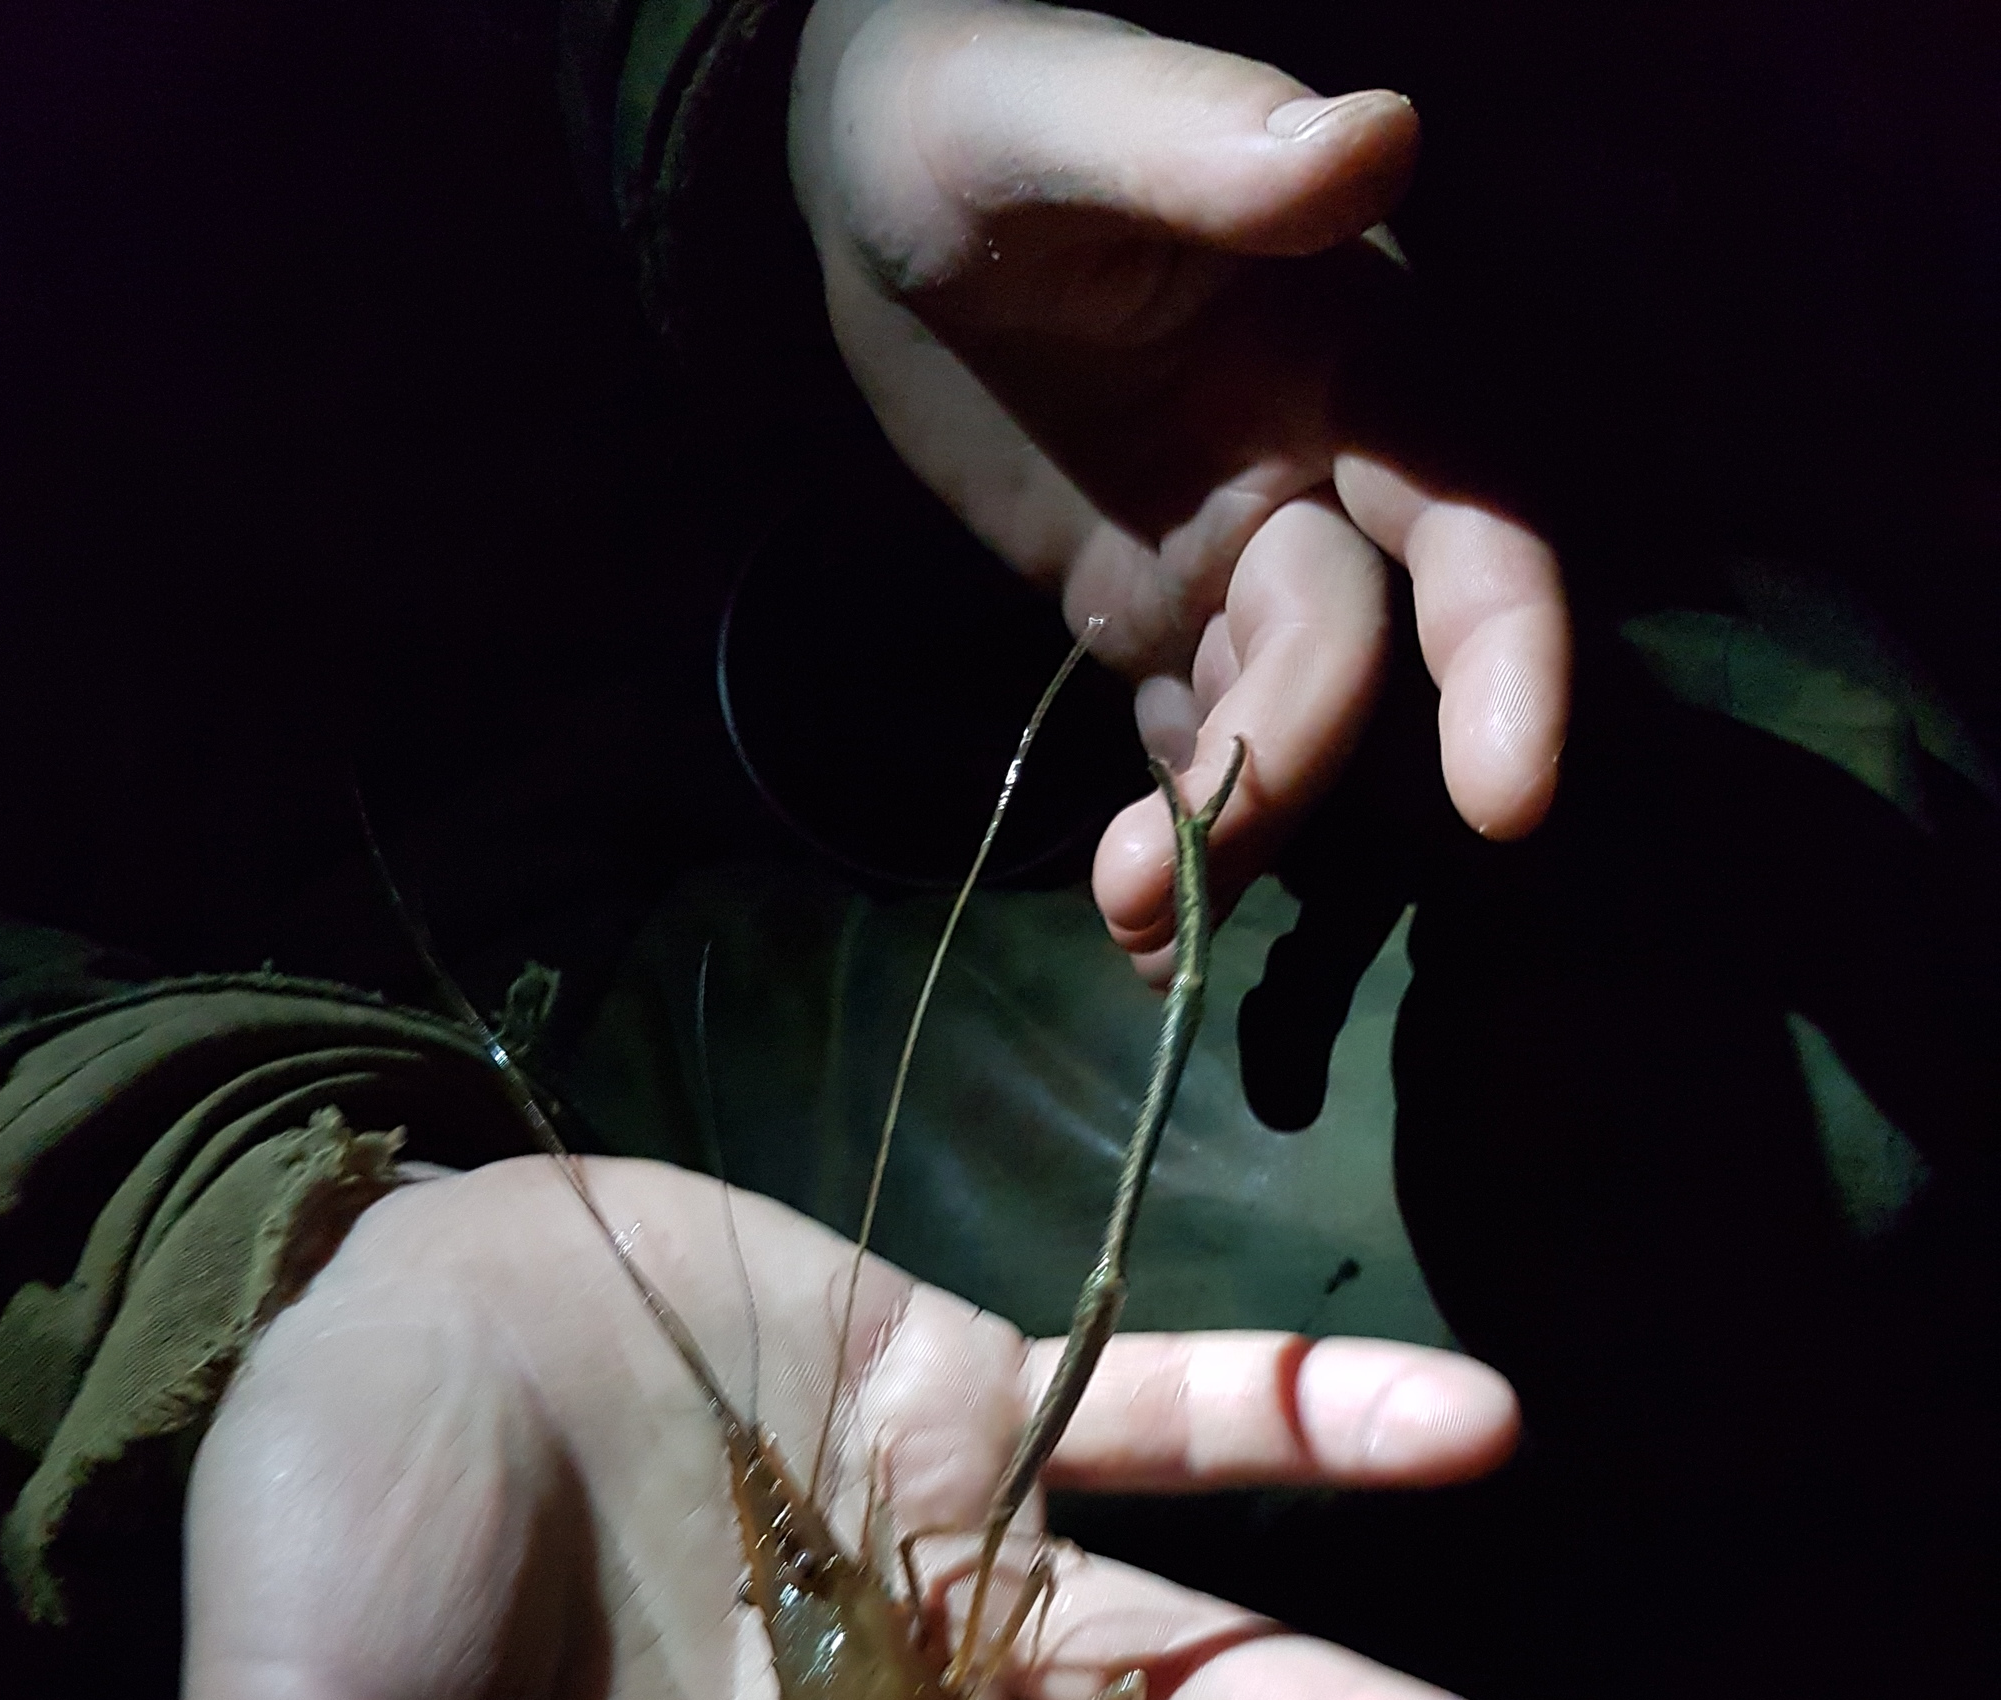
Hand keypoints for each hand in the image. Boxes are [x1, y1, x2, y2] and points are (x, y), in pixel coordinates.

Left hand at [790, 0, 1570, 966]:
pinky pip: (1192, 740)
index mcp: (1344, 340)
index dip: (1505, 650)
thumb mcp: (1047, 109)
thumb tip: (1375, 138)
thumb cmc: (961, 102)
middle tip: (1162, 886)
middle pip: (1357, 647)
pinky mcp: (1149, 609)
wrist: (871, 173)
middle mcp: (1321, 462)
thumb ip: (1198, 143)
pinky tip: (1130, 919)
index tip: (1504, 797)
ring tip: (1123, 918)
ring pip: (1278, 719)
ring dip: (1224, 831)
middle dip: (1291, 770)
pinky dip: (1179, 832)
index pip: (1470, 505)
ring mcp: (1232, 551)